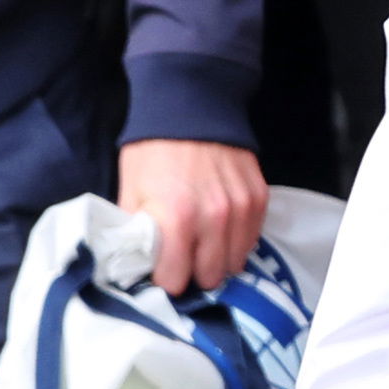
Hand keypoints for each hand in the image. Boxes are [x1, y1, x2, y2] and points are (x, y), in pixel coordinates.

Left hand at [119, 135, 268, 297]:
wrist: (190, 108)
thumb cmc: (152, 151)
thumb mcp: (130, 191)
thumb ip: (135, 231)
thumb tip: (134, 262)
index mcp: (177, 220)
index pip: (175, 280)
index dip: (164, 280)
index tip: (160, 273)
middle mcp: (214, 219)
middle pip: (210, 276)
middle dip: (193, 275)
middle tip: (181, 264)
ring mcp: (240, 209)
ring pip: (234, 262)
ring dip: (217, 262)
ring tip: (201, 251)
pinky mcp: (258, 198)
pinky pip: (251, 239)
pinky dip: (236, 243)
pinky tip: (220, 235)